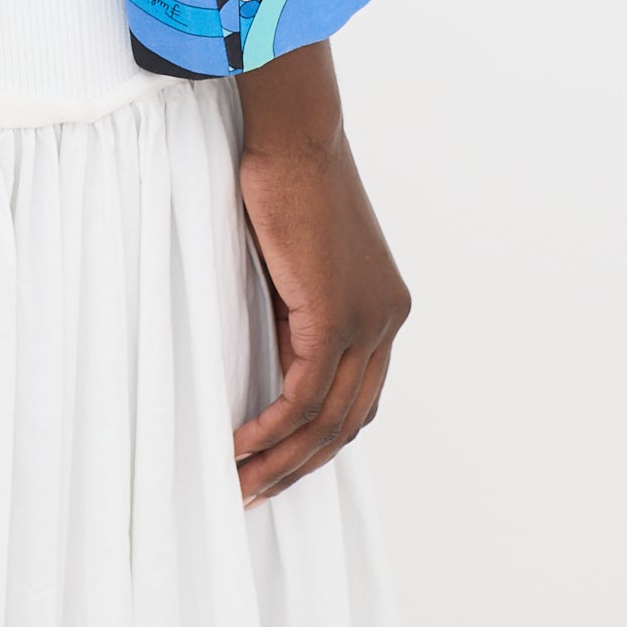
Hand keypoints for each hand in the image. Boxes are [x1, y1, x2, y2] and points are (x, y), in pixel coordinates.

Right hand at [231, 40, 409, 505]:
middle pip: (347, 422)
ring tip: (240, 483)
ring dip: (281, 460)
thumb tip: (276, 356)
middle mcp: (387, 321)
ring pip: (326, 420)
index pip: (360, 397)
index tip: (278, 460)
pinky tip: (241, 444)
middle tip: (254, 491)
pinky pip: (303, 395)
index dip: (320, 439)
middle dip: (299, 466)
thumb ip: (298, 310)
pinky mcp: (334, 316)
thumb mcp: (298, 260)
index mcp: (385, 308)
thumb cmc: (287, 179)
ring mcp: (367, 322)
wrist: (295, 134)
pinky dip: (270, 428)